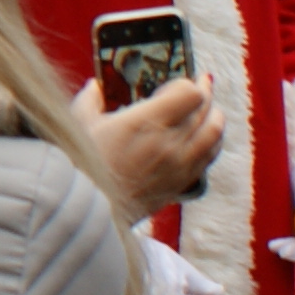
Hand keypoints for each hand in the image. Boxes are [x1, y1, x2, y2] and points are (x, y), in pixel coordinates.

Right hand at [91, 78, 225, 213]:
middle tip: (202, 83)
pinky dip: (211, 144)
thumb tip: (95, 86)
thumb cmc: (80, 166)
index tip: (171, 85)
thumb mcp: (78, 125)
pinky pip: (208, 159)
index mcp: (146, 122)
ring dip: (215, 117)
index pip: (189, 94)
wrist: (86, 211)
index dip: (185, 84)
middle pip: (206, 110)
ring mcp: (178, 166)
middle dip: (206, 93)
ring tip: (210, 110)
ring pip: (214, 135)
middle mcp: (169, 143)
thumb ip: (90, 100)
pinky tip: (205, 139)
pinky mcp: (179, 185)